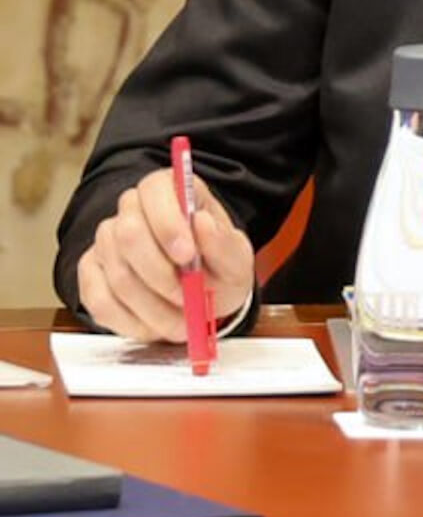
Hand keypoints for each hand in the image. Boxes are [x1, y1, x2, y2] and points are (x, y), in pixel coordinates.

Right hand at [76, 168, 254, 342]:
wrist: (205, 295)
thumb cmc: (220, 268)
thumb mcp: (237, 258)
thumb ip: (223, 242)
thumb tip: (201, 222)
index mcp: (170, 189)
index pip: (154, 190)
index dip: (167, 224)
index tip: (188, 256)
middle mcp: (132, 208)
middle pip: (127, 234)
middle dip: (160, 274)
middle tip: (188, 298)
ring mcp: (106, 241)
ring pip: (117, 275)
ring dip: (153, 307)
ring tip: (182, 320)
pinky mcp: (91, 274)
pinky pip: (100, 302)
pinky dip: (131, 322)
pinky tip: (155, 326)